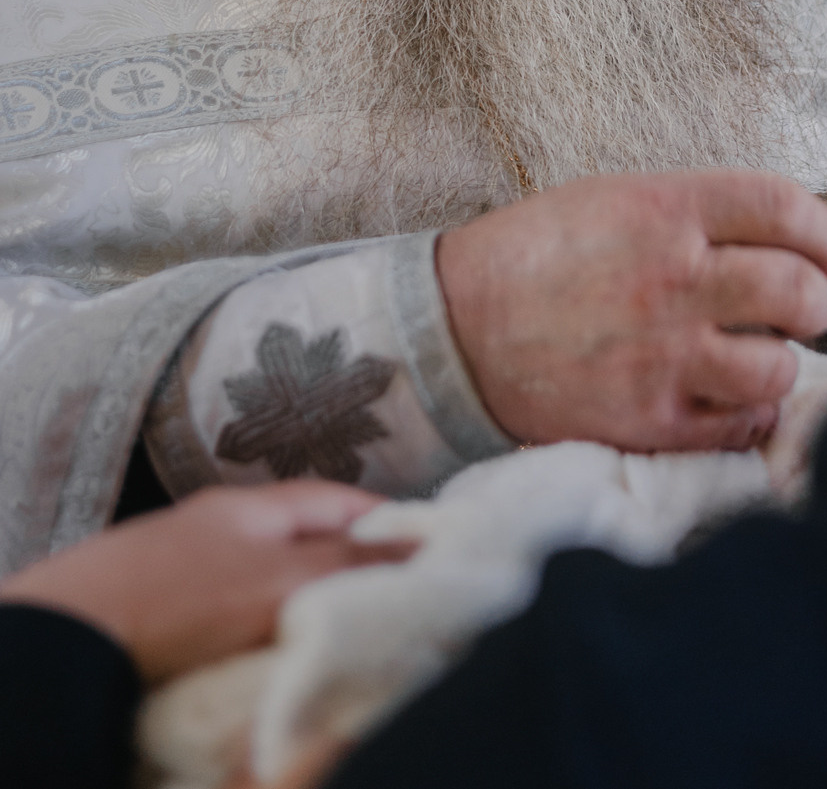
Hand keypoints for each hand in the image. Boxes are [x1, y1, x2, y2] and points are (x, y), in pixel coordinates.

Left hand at [0, 481, 397, 683]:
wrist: (71, 634)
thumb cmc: (177, 598)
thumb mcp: (275, 582)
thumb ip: (346, 565)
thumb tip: (419, 545)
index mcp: (252, 505)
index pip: (337, 497)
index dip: (386, 516)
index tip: (428, 546)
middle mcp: (223, 527)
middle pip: (306, 539)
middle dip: (353, 564)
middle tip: (397, 598)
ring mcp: (192, 569)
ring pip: (272, 579)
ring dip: (311, 602)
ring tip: (347, 633)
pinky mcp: (169, 614)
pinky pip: (239, 614)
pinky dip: (268, 629)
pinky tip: (280, 656)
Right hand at [437, 169, 826, 451]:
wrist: (453, 327)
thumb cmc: (536, 255)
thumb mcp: (614, 199)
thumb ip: (696, 214)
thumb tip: (780, 236)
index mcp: (665, 209)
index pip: (784, 207)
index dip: (826, 233)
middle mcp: (673, 278)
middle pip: (798, 290)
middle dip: (816, 302)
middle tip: (803, 308)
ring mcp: (663, 355)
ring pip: (779, 367)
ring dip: (782, 364)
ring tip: (761, 358)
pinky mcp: (646, 421)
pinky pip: (737, 428)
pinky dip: (748, 417)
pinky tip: (731, 400)